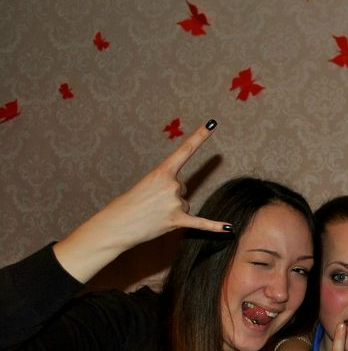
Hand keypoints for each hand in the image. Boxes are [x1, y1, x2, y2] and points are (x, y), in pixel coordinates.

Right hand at [54, 121, 230, 281]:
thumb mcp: (146, 185)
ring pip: (184, 204)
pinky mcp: (177, 220)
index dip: (200, 136)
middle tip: (149, 204)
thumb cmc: (127, 205)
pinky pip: (201, 223)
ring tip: (152, 214)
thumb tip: (181, 199)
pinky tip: (229, 227)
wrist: (115, 225)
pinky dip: (214, 227)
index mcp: (162, 171)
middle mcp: (172, 185)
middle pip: (182, 188)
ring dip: (170, 211)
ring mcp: (175, 203)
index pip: (185, 150)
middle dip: (168, 197)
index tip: (212, 123)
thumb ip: (166, 186)